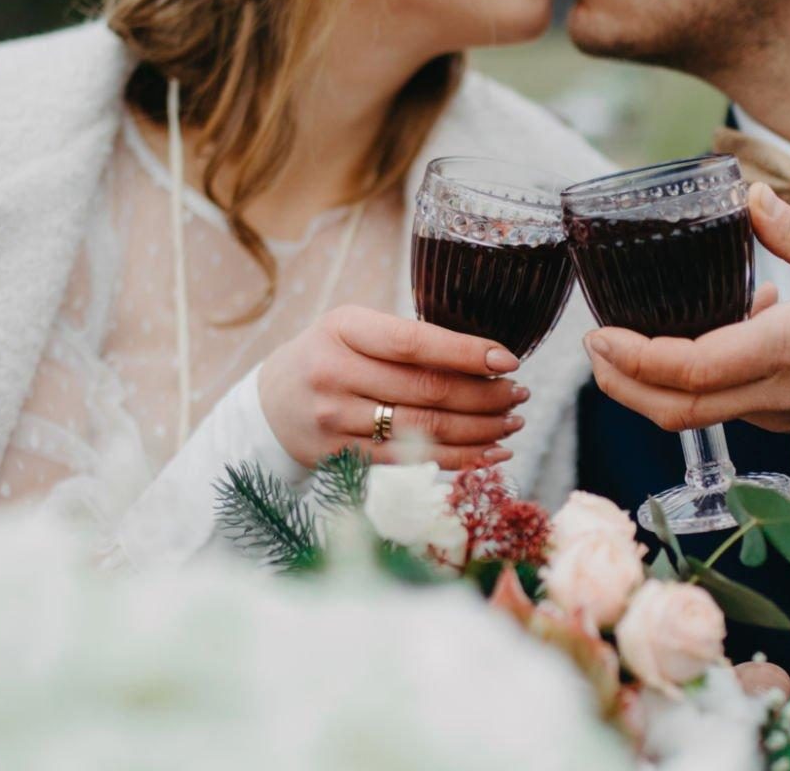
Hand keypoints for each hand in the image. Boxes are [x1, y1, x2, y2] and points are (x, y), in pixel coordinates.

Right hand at [261, 305, 527, 470]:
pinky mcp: (343, 457)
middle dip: (484, 396)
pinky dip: (459, 459)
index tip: (508, 361)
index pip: (414, 343)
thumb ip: (405, 339)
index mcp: (343, 328)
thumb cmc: (328, 355)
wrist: (270, 404)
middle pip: (426, 391)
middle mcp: (335, 373)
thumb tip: (484, 359)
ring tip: (513, 423)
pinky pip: (412, 461)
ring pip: (424, 431)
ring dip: (480, 430)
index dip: (466, 353)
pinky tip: (491, 452)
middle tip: (519, 395)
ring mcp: (336, 420)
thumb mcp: (353, 328)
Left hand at [584, 184, 789, 450]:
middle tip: (594, 343)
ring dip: (654, 381)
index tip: (600, 333)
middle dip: (620, 383)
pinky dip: (699, 376)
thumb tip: (747, 194)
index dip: (635, 358)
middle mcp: (778, 391)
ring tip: (633, 331)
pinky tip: (721, 326)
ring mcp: (780, 413)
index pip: (694, 370)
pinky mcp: (787, 419)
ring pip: (696, 413)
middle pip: (676, 410)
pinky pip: (727, 403)